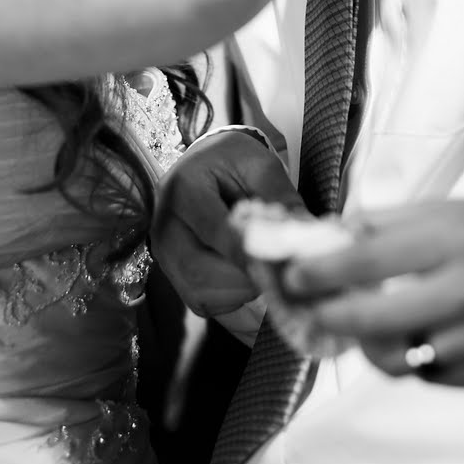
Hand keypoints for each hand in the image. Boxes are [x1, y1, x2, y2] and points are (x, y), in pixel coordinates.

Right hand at [150, 129, 305, 316]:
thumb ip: (280, 198)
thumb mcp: (262, 165)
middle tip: (277, 273)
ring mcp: (163, 252)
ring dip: (239, 293)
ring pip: (199, 293)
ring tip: (263, 272)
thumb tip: (300, 238)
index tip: (282, 264)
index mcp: (184, 188)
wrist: (207, 162)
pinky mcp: (172, 272)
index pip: (217, 232)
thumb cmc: (235, 161)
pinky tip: (247, 279)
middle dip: (245, 281)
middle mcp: (164, 223)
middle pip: (200, 271)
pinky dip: (230, 300)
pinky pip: (201, 302)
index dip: (251, 253)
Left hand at [282, 198, 463, 385]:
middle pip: (371, 319)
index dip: (319, 272)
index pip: (367, 260)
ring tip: (361, 324)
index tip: (291, 274)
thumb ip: (390, 228)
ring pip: (397, 359)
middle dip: (327, 315)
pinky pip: (432, 377)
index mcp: (458, 238)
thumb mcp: (455, 210)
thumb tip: (325, 241)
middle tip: (306, 308)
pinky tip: (418, 336)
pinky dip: (414, 359)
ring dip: (368, 343)